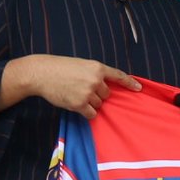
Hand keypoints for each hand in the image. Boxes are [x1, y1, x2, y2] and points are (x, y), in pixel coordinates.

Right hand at [5, 55, 139, 118]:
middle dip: (97, 94)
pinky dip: (86, 112)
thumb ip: (95, 74)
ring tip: (74, 93)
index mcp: (97, 67)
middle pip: (107, 94)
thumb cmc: (59, 68)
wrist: (40, 73)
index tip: (138, 88)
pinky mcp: (80, 104)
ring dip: (89, 103)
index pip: (118, 76)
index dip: (130, 82)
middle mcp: (95, 80)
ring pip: (99, 104)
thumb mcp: (81, 65)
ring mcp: (88, 92)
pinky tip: (75, 104)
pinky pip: (92, 114)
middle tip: (80, 89)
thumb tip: (106, 88)